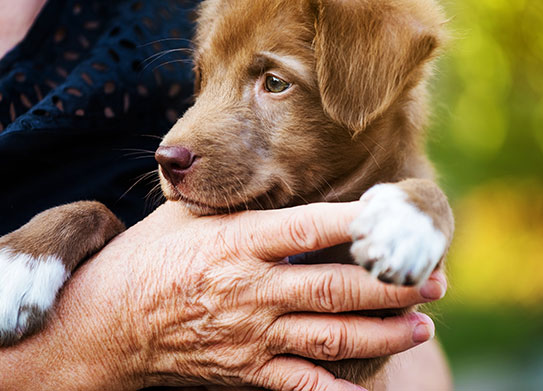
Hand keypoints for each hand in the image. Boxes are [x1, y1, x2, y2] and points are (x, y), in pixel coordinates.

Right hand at [49, 201, 444, 390]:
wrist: (108, 325)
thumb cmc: (148, 260)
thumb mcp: (183, 216)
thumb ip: (230, 201)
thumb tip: (267, 174)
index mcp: (239, 242)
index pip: (312, 227)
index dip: (361, 222)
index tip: (399, 215)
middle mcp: (252, 289)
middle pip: (337, 287)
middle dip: (392, 284)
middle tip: (434, 278)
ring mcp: (252, 335)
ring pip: (332, 335)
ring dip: (383, 332)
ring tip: (422, 325)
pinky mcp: (246, 370)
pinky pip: (302, 386)